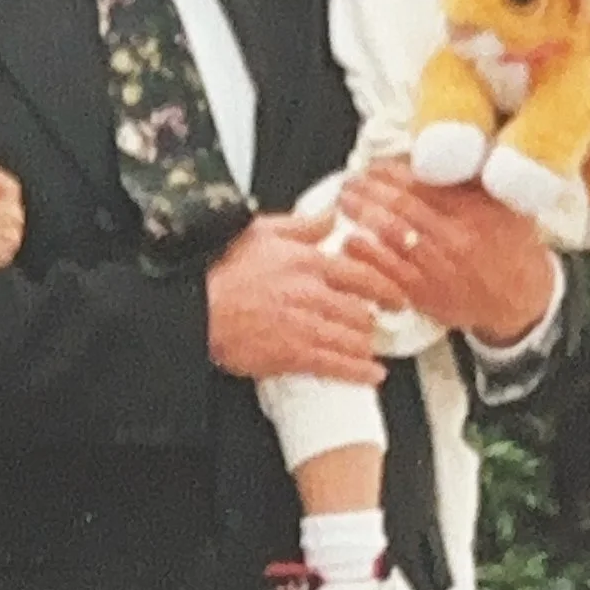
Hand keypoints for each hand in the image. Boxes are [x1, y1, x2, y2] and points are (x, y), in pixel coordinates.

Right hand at [204, 210, 390, 384]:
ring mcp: (303, 327)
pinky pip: (335, 365)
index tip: (396, 295)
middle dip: (373, 320)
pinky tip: (371, 374)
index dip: (386, 287)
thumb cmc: (221, 271)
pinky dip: (358, 371)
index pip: (362, 274)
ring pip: (353, 339)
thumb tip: (331, 215)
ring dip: (366, 346)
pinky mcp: (292, 355)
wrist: (194, 308)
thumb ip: (302, 225)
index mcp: (307, 262)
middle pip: (361, 310)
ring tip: (371, 349)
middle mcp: (311, 294)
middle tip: (379, 325)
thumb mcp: (261, 231)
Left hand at [338, 160, 557, 348]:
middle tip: (351, 179)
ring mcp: (437, 269)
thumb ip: (472, 177)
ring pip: (389, 236)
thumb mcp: (504, 202)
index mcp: (475, 211)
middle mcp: (455, 239)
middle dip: (368, 189)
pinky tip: (349, 241)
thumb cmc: (507, 243)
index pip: (423, 183)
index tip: (375, 166)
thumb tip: (432, 150)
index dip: (391, 172)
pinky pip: (386, 272)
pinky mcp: (423, 294)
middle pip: (400, 206)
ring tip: (344, 199)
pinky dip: (365, 255)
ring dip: (361, 214)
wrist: (517, 296)